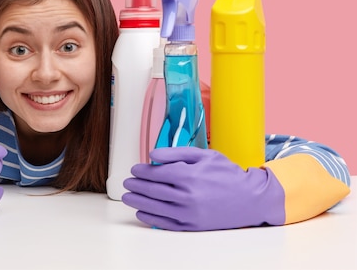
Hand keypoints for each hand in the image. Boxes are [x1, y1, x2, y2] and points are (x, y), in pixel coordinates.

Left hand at [121, 147, 284, 230]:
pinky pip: (166, 223)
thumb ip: (176, 152)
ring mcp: (190, 212)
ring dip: (138, 202)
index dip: (142, 171)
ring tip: (128, 197)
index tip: (134, 169)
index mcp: (190, 175)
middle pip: (153, 190)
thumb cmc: (227, 174)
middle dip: (136, 186)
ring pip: (156, 207)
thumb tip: (152, 154)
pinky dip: (151, 218)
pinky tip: (142, 213)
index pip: (157, 173)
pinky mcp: (193, 225)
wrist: (250, 198)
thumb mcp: (204, 155)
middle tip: (127, 183)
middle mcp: (188, 195)